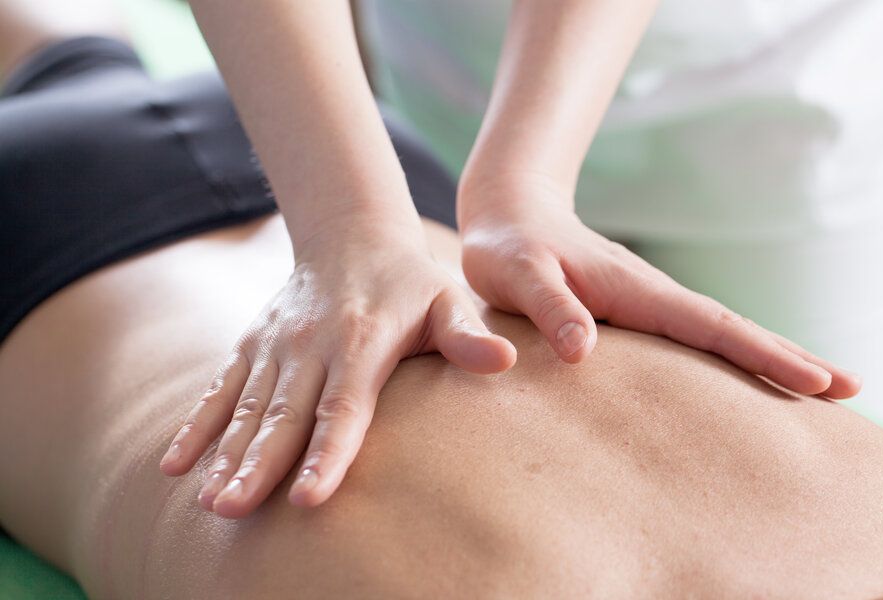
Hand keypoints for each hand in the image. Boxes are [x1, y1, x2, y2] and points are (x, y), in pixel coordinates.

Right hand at [159, 215, 515, 516]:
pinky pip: (220, 389)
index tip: (309, 498)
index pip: (343, 408)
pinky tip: (173, 464)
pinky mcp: (252, 345)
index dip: (328, 453)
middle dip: (259, 465)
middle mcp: (309, 345)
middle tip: (234, 510)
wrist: (350, 234)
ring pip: (247, 408)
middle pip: (285, 415)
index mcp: (360, 341)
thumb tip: (504, 360)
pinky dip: (197, 425)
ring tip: (209, 501)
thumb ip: (467, 336)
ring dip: (225, 454)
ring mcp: (275, 346)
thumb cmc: (408, 281)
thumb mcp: (445, 300)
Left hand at [458, 175, 860, 398]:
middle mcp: (651, 295)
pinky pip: (692, 336)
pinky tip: (737, 373)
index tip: (817, 380)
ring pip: (718, 333)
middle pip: (732, 330)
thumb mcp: (517, 275)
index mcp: (634, 291)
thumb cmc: (508, 246)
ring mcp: (647, 302)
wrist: (510, 212)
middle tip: (850, 390)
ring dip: (767, 356)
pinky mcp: (635, 310)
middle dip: (788, 357)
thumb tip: (585, 351)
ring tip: (817, 387)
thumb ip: (549, 306)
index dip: (762, 354)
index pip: (711, 326)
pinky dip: (728, 353)